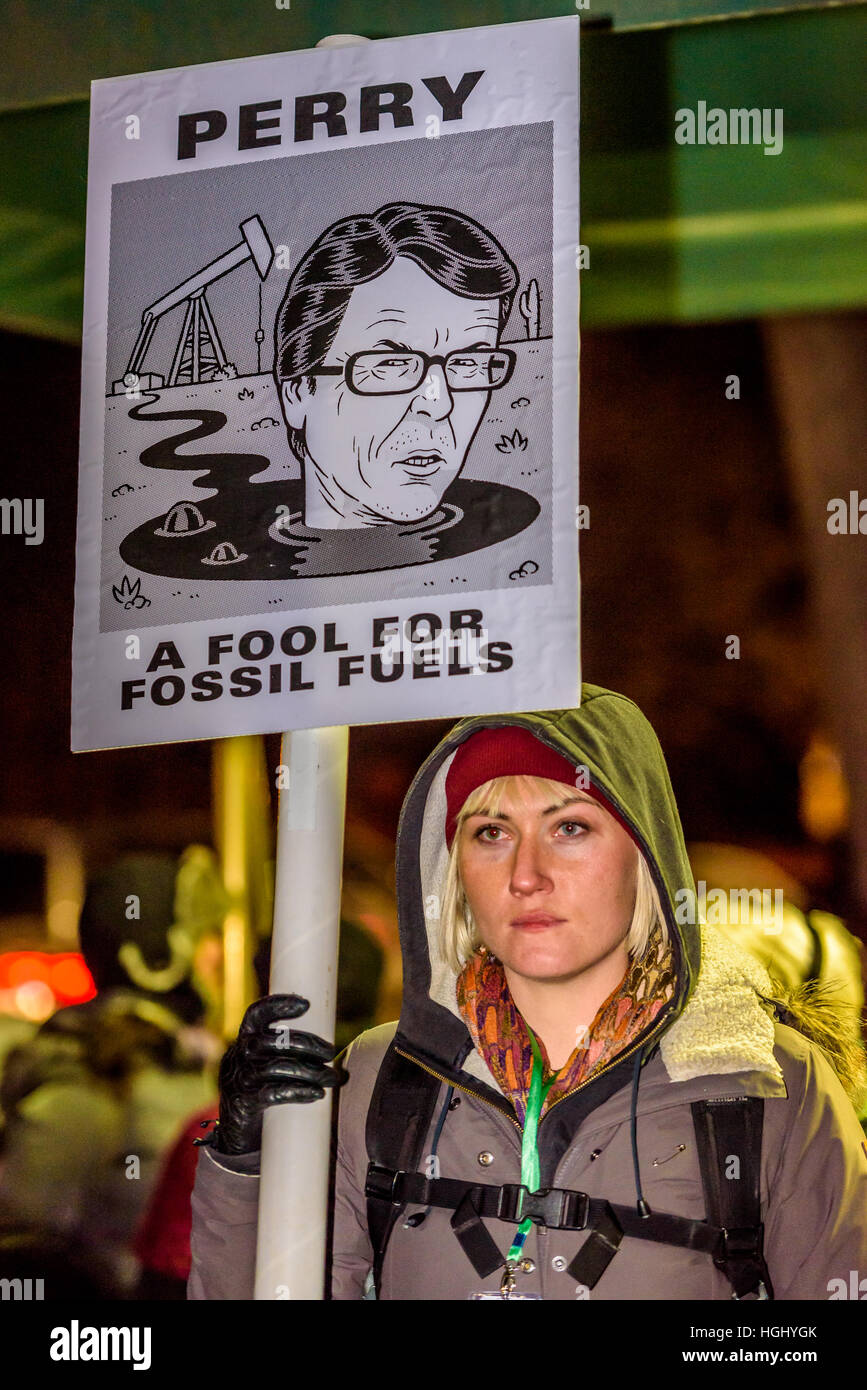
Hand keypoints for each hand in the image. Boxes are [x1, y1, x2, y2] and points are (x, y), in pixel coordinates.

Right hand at [213, 994, 342, 1155]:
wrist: (237, 1136)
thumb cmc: (260, 1093)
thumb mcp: (264, 1067)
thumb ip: (285, 1053)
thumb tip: (330, 1050)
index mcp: (244, 1041)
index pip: (256, 1014)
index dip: (278, 1004)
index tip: (306, 1004)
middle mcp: (238, 1056)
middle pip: (275, 1040)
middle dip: (308, 1044)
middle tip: (330, 1052)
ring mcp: (239, 1079)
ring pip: (278, 1066)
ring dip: (311, 1071)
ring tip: (332, 1078)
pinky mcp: (245, 1103)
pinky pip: (275, 1093)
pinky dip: (300, 1092)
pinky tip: (317, 1094)